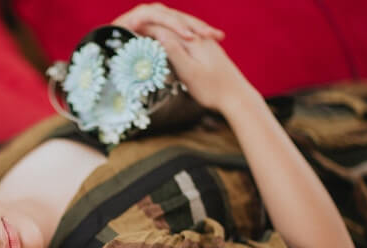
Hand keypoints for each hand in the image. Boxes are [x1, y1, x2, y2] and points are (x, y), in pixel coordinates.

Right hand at [113, 3, 256, 111]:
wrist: (237, 98)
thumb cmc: (212, 89)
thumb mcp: (189, 72)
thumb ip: (174, 51)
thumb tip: (159, 34)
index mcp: (194, 41)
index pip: (165, 29)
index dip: (146, 30)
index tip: (129, 33)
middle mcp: (200, 38)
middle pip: (172, 29)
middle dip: (153, 30)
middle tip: (132, 32)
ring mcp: (206, 45)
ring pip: (179, 36)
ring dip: (162, 37)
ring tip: (146, 40)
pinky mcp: (208, 55)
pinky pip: (186, 44)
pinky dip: (173, 46)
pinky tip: (167, 53)